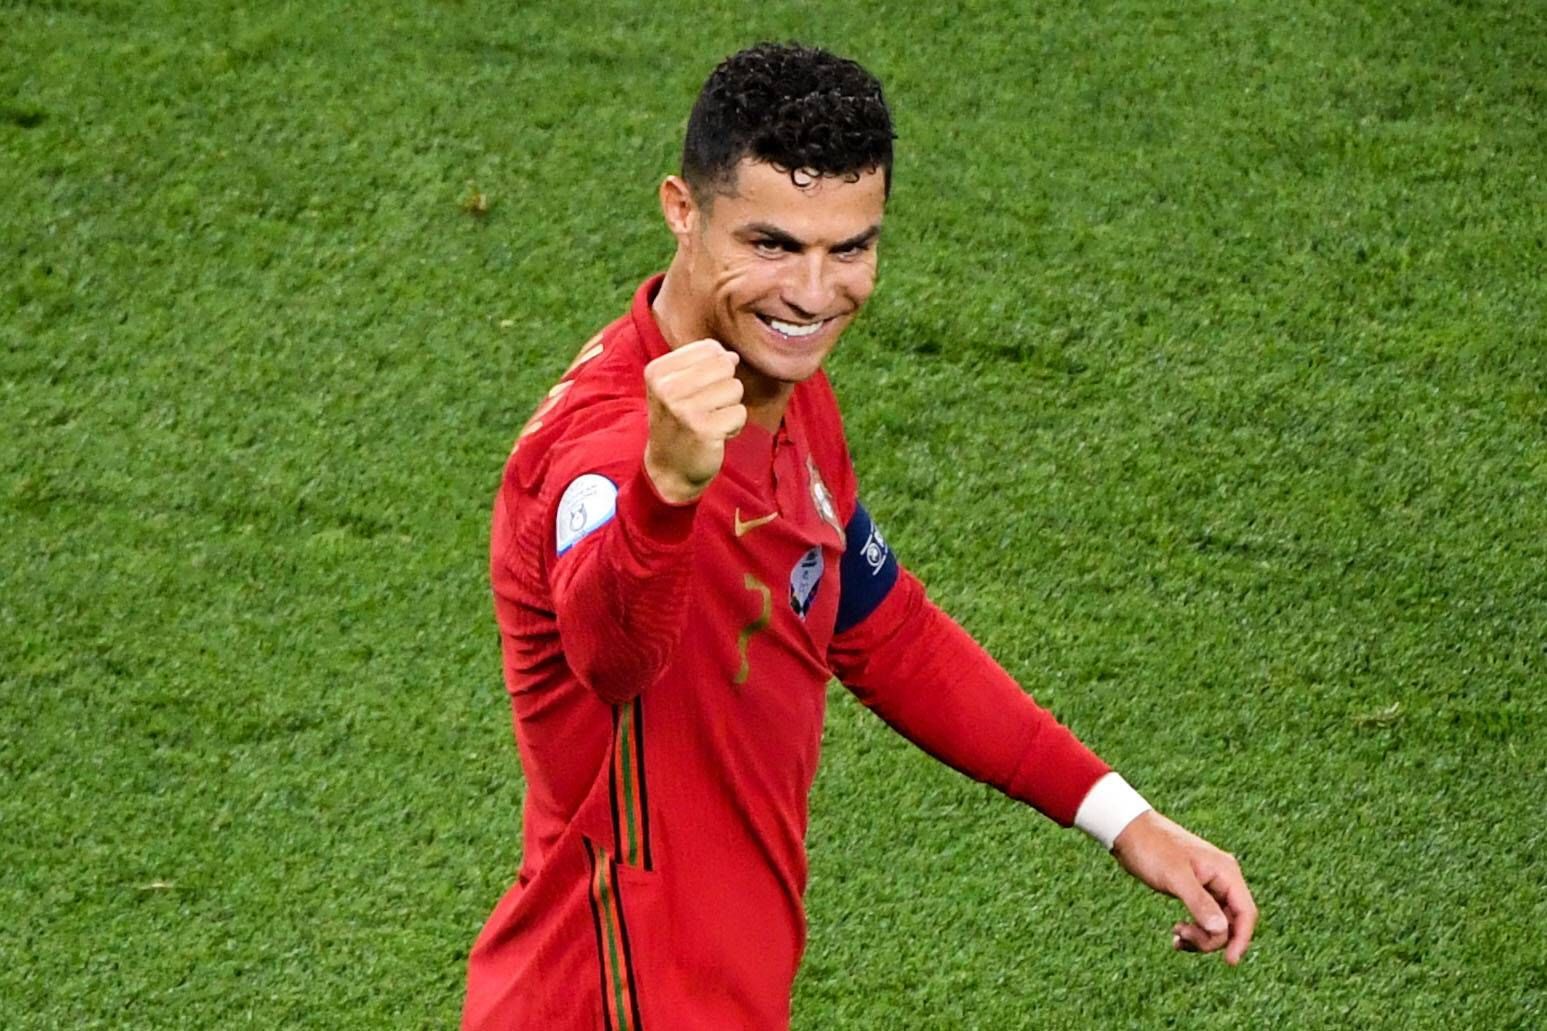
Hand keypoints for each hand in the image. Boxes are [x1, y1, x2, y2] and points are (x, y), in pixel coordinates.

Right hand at [642, 339, 745, 503]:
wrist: (669, 469)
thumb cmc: (678, 423)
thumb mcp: (676, 387)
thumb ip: (702, 364)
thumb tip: (732, 356)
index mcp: (657, 371)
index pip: (709, 348)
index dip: (715, 369)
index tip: (697, 391)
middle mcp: (667, 388)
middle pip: (725, 365)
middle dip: (725, 387)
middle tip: (707, 408)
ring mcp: (684, 409)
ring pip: (735, 388)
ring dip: (730, 407)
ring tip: (710, 421)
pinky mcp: (704, 429)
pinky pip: (740, 413)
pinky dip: (734, 426)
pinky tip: (715, 435)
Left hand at [1110, 810, 1256, 964]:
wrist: (1128, 830)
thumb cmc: (1151, 848)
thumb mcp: (1175, 877)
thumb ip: (1200, 903)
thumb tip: (1222, 931)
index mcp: (1225, 871)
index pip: (1246, 912)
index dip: (1242, 939)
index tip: (1230, 962)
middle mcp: (1223, 878)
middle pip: (1232, 922)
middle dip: (1211, 937)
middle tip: (1181, 935)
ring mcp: (1210, 885)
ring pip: (1218, 924)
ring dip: (1201, 936)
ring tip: (1176, 935)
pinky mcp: (1195, 890)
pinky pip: (1204, 918)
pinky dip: (1193, 930)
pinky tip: (1176, 936)